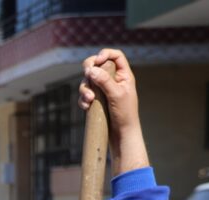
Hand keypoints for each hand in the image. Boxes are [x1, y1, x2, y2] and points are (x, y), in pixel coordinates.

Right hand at [78, 49, 148, 173]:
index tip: (97, 60)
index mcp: (123, 75)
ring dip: (85, 88)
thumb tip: (91, 69)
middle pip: (97, 65)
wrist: (121, 135)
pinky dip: (83, 99)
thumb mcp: (116, 95)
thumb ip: (104, 81)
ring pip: (88, 81)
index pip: (115, 56)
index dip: (105, 54)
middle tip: (87, 74)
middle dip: (89, 69)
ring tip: (89, 99)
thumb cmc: (125, 114)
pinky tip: (86, 107)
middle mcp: (112, 81)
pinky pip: (84, 95)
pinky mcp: (95, 101)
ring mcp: (103, 91)